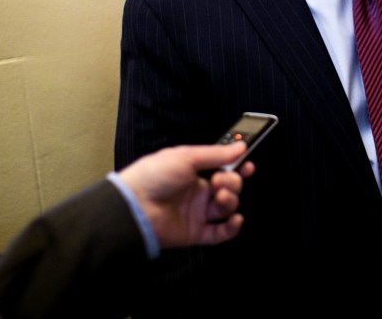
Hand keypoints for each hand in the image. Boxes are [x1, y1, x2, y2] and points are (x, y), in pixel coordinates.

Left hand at [116, 143, 254, 247]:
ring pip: (226, 208)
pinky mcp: (195, 232)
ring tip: (221, 196)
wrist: (134, 206)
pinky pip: (220, 233)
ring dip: (231, 200)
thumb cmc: (153, 176)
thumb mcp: (186, 156)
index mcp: (193, 172)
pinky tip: (235, 219)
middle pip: (228, 188)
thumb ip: (216, 153)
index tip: (247, 165)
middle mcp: (197, 192)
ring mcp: (196, 213)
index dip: (237, 167)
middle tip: (221, 180)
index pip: (222, 169)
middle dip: (232, 182)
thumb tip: (241, 147)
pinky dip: (232, 228)